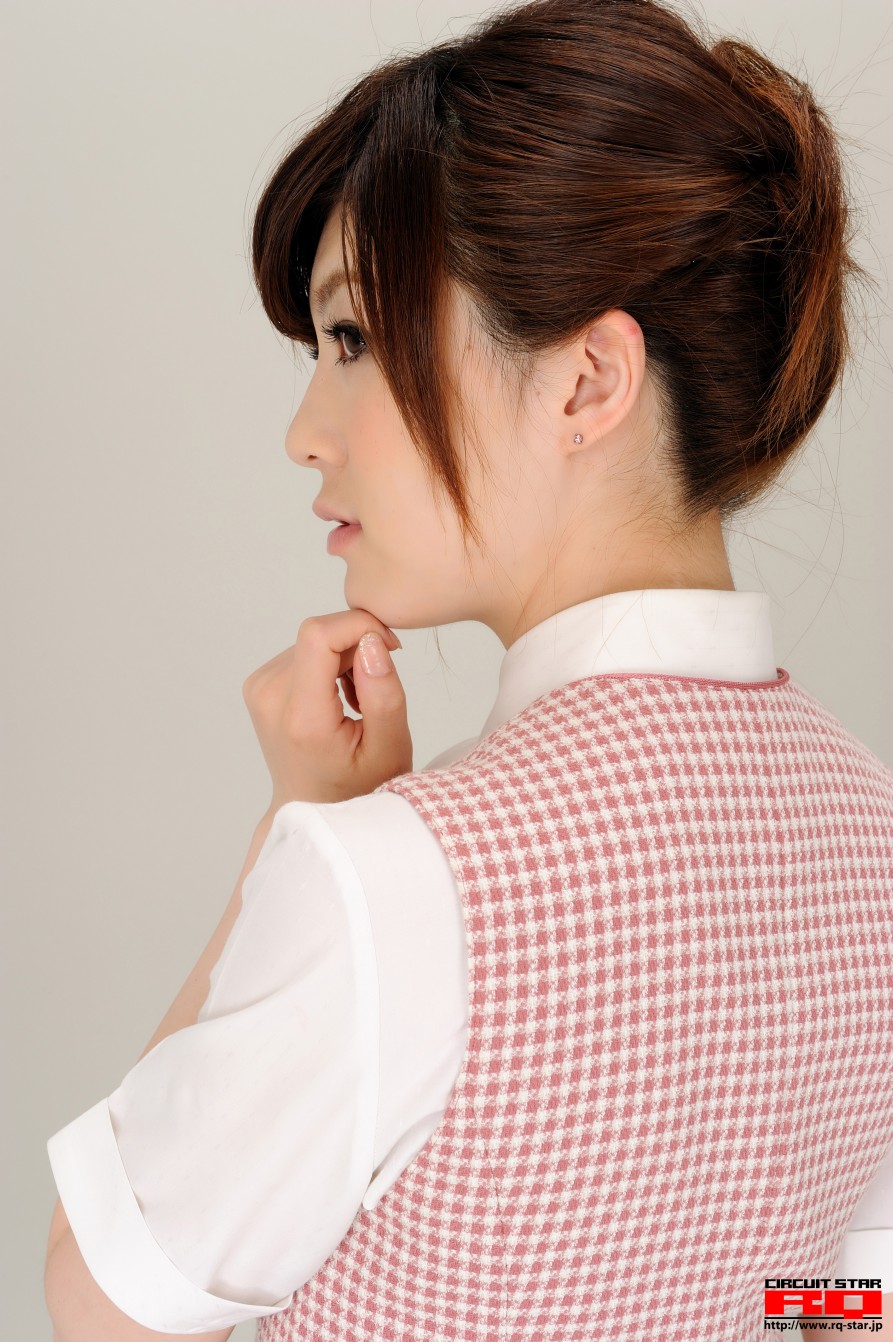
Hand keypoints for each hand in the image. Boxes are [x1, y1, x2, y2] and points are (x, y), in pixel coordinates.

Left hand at [242, 609, 410, 808]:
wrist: (311, 806)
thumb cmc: (357, 786)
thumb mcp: (390, 748)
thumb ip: (384, 695)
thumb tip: (372, 641)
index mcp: (301, 717)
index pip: (319, 635)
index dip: (361, 626)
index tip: (391, 649)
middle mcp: (270, 697)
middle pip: (318, 634)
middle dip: (358, 647)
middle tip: (377, 689)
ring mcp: (259, 689)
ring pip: (313, 639)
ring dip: (345, 658)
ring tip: (358, 701)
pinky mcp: (259, 683)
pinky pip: (303, 650)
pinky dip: (329, 663)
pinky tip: (339, 697)